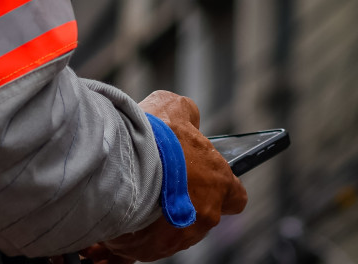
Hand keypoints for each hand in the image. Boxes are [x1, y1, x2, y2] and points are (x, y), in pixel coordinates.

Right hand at [80, 91, 247, 262]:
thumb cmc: (153, 136)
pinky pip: (147, 246)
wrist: (121, 162)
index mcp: (219, 183)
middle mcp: (205, 216)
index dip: (222, 190)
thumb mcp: (176, 108)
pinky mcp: (150, 251)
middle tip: (162, 185)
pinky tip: (126, 215)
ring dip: (161, 220)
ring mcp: (178, 237)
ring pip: (174, 233)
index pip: (236, 197)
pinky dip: (138, 234)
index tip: (207, 182)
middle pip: (201, 216)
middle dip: (185, 203)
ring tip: (140, 199)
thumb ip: (188, 117)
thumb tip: (188, 120)